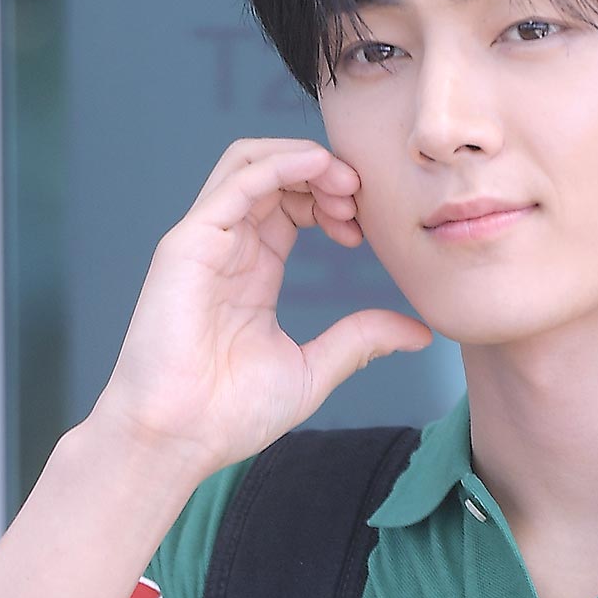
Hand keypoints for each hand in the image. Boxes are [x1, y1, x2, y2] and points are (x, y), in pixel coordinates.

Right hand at [87, 137, 431, 478]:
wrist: (178, 438)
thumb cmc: (230, 413)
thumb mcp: (313, 368)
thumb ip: (361, 340)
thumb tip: (420, 332)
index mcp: (253, 270)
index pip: (294, 205)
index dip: (334, 202)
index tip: (366, 231)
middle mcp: (227, 247)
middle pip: (276, 174)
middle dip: (326, 174)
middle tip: (363, 199)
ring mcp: (204, 241)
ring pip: (252, 163)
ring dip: (305, 159)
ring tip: (346, 182)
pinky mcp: (187, 244)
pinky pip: (235, 181)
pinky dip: (280, 163)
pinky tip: (318, 166)